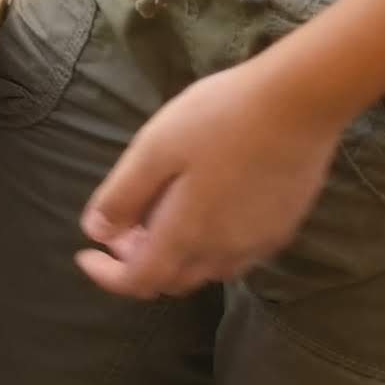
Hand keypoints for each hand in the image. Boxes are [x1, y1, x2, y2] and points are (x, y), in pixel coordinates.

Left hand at [75, 66, 342, 298]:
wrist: (298, 103)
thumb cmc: (217, 119)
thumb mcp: (154, 149)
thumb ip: (122, 196)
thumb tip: (96, 232)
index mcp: (186, 236)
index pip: (139, 282)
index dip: (107, 275)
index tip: (86, 254)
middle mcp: (224, 253)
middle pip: (172, 281)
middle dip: (138, 264)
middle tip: (121, 229)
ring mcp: (259, 244)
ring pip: (206, 272)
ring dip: (174, 257)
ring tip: (158, 217)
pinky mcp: (283, 229)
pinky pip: (236, 257)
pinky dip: (207, 249)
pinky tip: (205, 212)